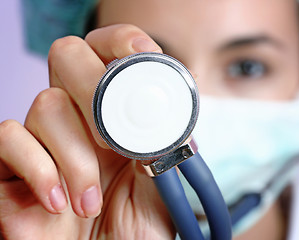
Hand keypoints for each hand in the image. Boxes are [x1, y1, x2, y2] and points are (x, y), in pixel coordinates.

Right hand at [0, 24, 173, 238]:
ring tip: (91, 200)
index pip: (107, 53)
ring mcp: (42, 139)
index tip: (141, 57)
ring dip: (77, 156)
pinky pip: (9, 138)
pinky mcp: (11, 168)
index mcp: (115, 115)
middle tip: (112, 139)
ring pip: (46, 105)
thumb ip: (163, 145)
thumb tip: (167, 112)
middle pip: (68, 57)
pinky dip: (41, 169)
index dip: (120, 43)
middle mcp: (77, 118)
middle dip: (94, 90)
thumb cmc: (136, 227)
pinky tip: (61, 202)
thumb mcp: (163, 184)